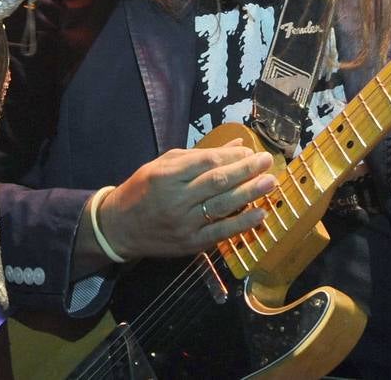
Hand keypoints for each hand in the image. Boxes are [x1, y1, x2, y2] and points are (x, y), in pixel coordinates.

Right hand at [98, 139, 275, 259]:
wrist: (120, 227)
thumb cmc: (143, 190)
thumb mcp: (164, 165)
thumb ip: (199, 156)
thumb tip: (237, 146)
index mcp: (167, 176)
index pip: (206, 162)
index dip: (232, 157)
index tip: (251, 152)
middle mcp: (176, 199)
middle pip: (217, 182)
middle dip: (246, 171)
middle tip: (267, 162)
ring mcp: (184, 224)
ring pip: (222, 206)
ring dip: (250, 194)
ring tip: (270, 182)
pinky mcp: (190, 244)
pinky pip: (221, 232)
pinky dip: (242, 223)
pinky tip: (260, 214)